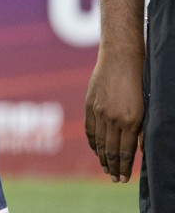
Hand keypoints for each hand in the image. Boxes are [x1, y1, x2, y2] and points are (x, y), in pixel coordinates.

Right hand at [86, 49, 144, 181]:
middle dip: (113, 167)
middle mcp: (113, 118)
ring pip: (99, 141)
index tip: (123, 179)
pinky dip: (92, 141)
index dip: (124, 168)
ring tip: (105, 168)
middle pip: (110, 149)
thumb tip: (137, 150)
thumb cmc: (139, 81)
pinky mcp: (90, 104)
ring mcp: (99, 111)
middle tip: (114, 179)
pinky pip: (89, 128)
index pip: (125, 152)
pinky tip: (95, 149)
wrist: (120, 57)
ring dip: (102, 157)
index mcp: (131, 120)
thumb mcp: (146, 107)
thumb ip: (141, 130)